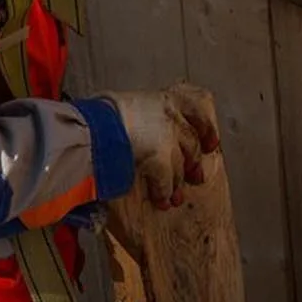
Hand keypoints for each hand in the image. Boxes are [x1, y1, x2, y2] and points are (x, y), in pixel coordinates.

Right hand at [100, 83, 221, 209]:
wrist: (91, 128)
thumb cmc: (100, 115)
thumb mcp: (124, 105)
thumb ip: (139, 115)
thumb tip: (134, 126)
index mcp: (164, 100)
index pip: (196, 110)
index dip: (206, 128)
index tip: (210, 143)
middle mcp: (171, 118)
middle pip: (191, 143)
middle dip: (192, 162)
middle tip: (195, 176)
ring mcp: (168, 140)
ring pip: (180, 166)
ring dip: (177, 183)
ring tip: (174, 197)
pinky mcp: (160, 161)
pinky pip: (166, 182)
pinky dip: (164, 193)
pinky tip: (161, 201)